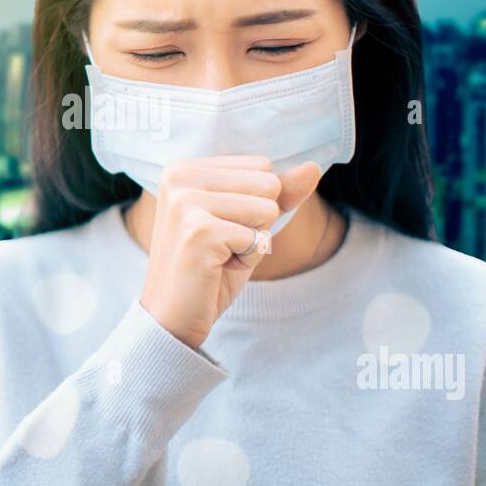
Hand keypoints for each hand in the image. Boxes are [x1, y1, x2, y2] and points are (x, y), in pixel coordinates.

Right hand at [139, 156, 322, 347]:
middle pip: (268, 184)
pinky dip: (247, 260)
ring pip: (267, 209)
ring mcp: (186, 203)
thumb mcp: (247, 223)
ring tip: (219, 257)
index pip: (262, 167)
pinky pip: (259, 238)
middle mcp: (179, 177)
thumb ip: (278, 193)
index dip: (254, 204)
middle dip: (257, 222)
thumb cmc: (209, 269)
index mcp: (185, 168)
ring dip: (253, 242)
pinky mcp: (199, 231)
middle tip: (221, 246)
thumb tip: (312, 167)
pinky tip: (216, 269)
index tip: (219, 229)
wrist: (172, 318)